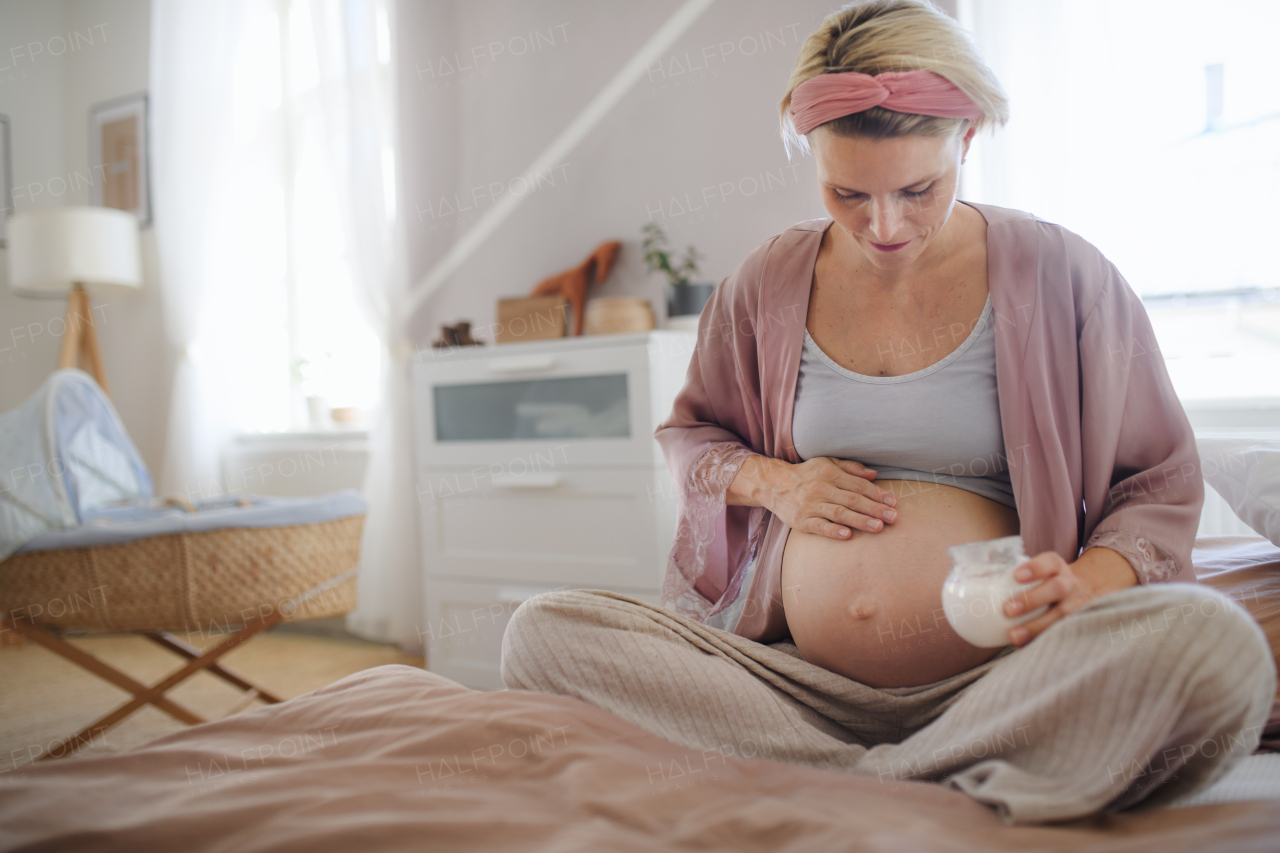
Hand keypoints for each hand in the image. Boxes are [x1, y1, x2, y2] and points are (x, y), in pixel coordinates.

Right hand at [728, 455, 897, 539]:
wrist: (773, 484)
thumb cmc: (806, 474)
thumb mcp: (826, 464)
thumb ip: (850, 468)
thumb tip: (874, 474)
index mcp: (829, 473)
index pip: (858, 485)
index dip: (877, 494)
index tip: (893, 502)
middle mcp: (821, 488)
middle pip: (853, 499)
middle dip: (875, 509)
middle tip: (894, 517)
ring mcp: (811, 505)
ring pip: (839, 513)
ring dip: (860, 520)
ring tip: (879, 527)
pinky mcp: (801, 520)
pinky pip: (819, 526)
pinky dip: (833, 531)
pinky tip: (847, 535)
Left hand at [1001, 547, 1137, 646]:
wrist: (1087, 591)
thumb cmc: (1047, 581)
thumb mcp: (1041, 571)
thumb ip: (1012, 575)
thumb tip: (963, 577)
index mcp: (1057, 567)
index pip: (1049, 562)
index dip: (1035, 568)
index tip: (1016, 575)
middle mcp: (1070, 584)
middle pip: (1056, 588)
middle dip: (1032, 599)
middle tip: (1007, 610)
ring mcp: (1078, 605)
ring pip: (1062, 615)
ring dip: (1036, 626)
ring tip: (1013, 636)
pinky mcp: (1080, 624)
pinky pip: (1063, 635)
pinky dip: (1042, 642)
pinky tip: (1022, 650)